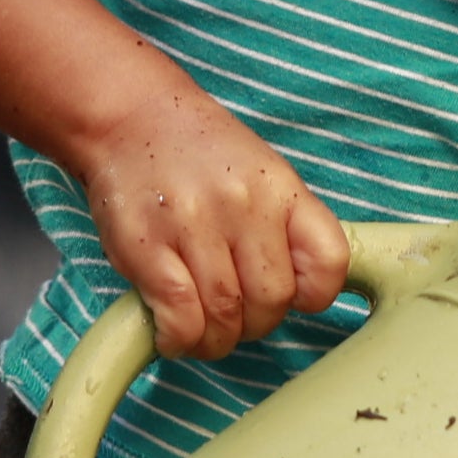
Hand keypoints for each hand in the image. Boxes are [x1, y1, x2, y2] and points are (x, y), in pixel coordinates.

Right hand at [73, 79, 349, 359]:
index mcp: (283, 190)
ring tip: (205, 333)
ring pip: (226, 315)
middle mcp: (245, 206)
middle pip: (273, 299)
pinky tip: (174, 336)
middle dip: (257, 325)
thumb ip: (287, 227)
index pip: (329, 261)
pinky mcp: (144, 247)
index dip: (314, 295)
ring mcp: (193, 225)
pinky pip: (179, 315)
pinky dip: (180, 340)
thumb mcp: (263, 175)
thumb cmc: (200, 154)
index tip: (292, 299)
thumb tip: (301, 293)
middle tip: (237, 319)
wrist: (129, 117)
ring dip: (216, 340)